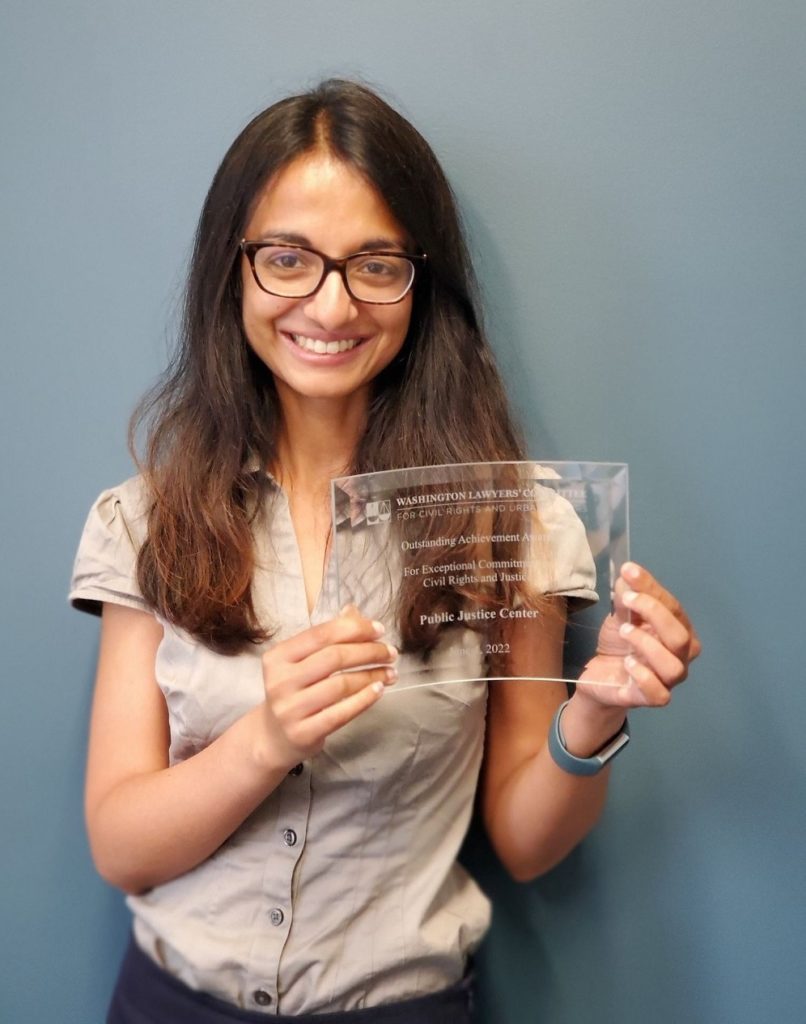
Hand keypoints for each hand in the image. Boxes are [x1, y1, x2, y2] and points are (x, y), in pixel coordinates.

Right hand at [258, 605, 397, 768]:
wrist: (275, 736)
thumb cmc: (295, 690)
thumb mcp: (303, 661)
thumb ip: (327, 636)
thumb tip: (353, 611)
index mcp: (278, 656)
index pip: (322, 634)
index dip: (355, 628)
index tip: (379, 630)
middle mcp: (280, 681)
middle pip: (334, 657)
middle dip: (369, 652)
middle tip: (390, 652)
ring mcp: (290, 709)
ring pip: (341, 685)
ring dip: (372, 675)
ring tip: (390, 673)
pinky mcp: (303, 732)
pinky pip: (341, 713)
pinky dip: (365, 699)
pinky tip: (379, 690)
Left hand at [576, 561, 700, 709]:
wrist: (600, 676)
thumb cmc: (619, 643)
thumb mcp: (620, 615)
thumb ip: (626, 597)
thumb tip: (628, 573)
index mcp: (678, 630)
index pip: (673, 608)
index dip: (651, 589)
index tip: (628, 572)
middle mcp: (681, 655)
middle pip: (680, 637)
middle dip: (653, 613)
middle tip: (626, 600)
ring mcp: (669, 679)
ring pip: (672, 666)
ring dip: (646, 645)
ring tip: (624, 632)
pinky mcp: (653, 698)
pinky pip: (659, 693)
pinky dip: (643, 676)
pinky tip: (628, 664)